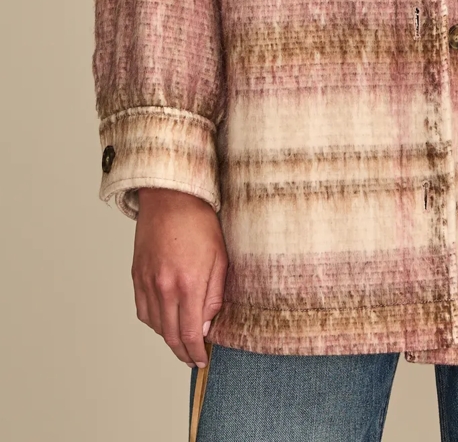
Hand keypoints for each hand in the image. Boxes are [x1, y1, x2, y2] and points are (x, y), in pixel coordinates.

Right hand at [132, 188, 227, 368]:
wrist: (171, 198)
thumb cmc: (200, 222)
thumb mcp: (220, 257)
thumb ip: (214, 295)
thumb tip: (205, 326)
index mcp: (188, 284)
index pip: (189, 333)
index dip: (195, 352)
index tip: (201, 360)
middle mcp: (164, 287)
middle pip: (170, 335)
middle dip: (183, 352)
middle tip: (192, 358)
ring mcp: (147, 282)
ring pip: (155, 326)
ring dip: (169, 339)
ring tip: (181, 342)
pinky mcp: (137, 276)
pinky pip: (142, 311)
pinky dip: (154, 322)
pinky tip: (165, 321)